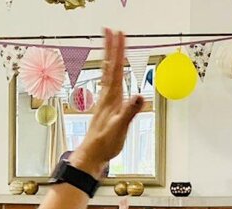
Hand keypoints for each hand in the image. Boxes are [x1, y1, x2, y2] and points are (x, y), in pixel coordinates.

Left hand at [70, 29, 145, 178]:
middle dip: (112, 47)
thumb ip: (129, 112)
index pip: (116, 69)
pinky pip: (110, 83)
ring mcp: (106, 101)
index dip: (117, 51)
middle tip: (111, 30)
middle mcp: (107, 96)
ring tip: (112, 44)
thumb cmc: (104, 144)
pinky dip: (112, 72)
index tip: (118, 34)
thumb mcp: (119, 128)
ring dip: (111, 57)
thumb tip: (139, 96)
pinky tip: (113, 72)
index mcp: (111, 97)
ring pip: (109, 73)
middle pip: (110, 66)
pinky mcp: (107, 107)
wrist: (92, 156)